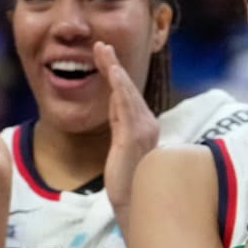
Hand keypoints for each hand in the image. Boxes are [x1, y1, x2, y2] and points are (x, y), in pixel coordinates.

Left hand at [96, 40, 157, 215]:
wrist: (134, 203)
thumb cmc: (128, 179)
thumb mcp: (120, 145)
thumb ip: (120, 124)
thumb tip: (115, 106)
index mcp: (142, 124)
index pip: (126, 93)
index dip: (115, 73)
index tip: (103, 55)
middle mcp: (146, 123)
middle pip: (127, 87)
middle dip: (113, 64)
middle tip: (100, 44)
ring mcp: (142, 129)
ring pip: (127, 92)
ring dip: (114, 69)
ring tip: (103, 51)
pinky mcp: (134, 136)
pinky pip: (126, 106)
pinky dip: (120, 87)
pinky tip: (112, 72)